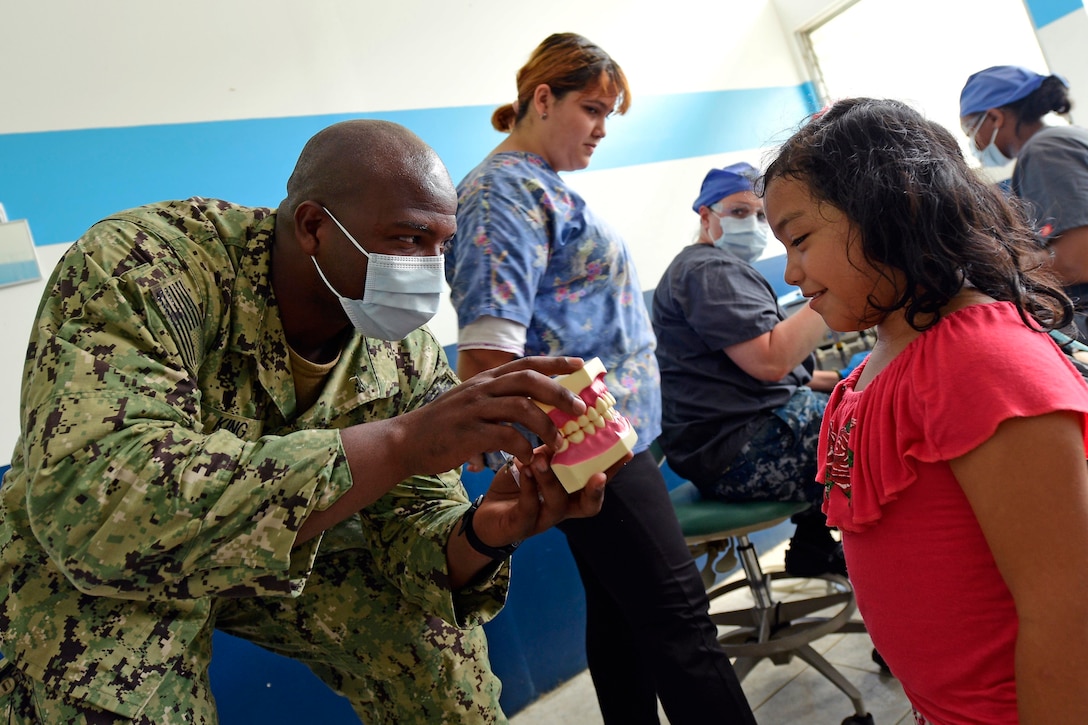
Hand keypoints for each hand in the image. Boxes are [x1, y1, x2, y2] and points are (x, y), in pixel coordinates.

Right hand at [399, 356, 588, 475]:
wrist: (406, 442)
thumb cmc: (443, 426)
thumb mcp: (470, 402)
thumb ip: (496, 398)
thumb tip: (529, 400)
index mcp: (486, 380)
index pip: (526, 363)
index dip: (555, 362)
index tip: (580, 363)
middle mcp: (482, 389)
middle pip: (529, 380)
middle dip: (559, 393)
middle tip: (579, 409)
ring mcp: (474, 409)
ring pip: (521, 407)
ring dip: (546, 425)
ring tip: (559, 442)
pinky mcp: (468, 433)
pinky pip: (505, 436)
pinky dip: (523, 448)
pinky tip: (527, 459)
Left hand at [470, 445, 627, 546]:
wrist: (486, 513)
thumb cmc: (516, 485)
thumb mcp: (535, 462)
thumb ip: (550, 449)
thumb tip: (564, 418)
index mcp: (570, 492)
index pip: (597, 482)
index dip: (614, 471)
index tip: (626, 452)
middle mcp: (562, 508)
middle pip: (589, 505)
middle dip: (596, 490)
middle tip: (599, 474)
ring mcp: (543, 520)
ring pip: (557, 504)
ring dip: (551, 480)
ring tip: (541, 459)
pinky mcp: (521, 526)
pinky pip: (529, 508)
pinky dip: (528, 488)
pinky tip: (523, 468)